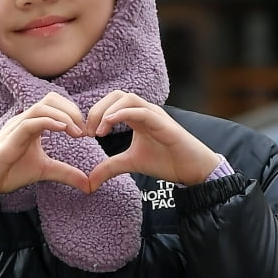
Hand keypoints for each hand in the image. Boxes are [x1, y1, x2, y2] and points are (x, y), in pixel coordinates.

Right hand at [0, 93, 91, 202]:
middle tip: (84, 131)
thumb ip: (66, 174)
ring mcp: (16, 127)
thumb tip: (89, 184)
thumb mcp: (44, 172)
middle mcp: (25, 120)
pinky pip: (30, 122)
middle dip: (72, 110)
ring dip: (63, 116)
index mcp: (33, 124)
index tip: (86, 132)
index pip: (55, 104)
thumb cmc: (9, 172)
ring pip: (42, 107)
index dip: (73, 113)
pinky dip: (49, 122)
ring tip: (77, 132)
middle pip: (51, 99)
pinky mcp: (11, 138)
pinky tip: (63, 130)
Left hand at [84, 92, 220, 191]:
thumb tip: (89, 182)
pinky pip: (141, 110)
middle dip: (97, 109)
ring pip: (127, 98)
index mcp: (137, 116)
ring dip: (107, 111)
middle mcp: (145, 110)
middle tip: (88, 131)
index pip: (111, 103)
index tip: (85, 134)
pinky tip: (109, 126)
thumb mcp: (131, 164)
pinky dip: (122, 114)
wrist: (191, 169)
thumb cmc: (166, 161)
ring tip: (98, 131)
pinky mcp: (163, 123)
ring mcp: (155, 114)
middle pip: (116, 95)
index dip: (95, 114)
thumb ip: (109, 168)